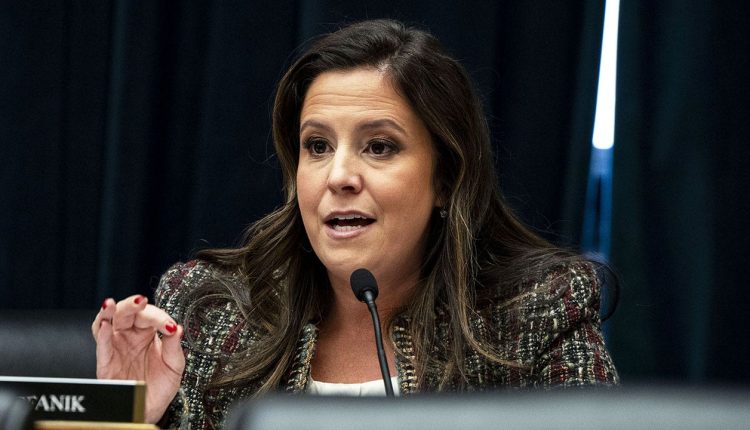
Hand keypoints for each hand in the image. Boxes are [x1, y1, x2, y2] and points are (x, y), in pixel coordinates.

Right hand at [92, 295, 185, 423]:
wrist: (149, 409)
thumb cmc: (160, 385)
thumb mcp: (174, 365)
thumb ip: (174, 346)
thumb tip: (178, 327)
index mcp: (148, 333)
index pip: (150, 315)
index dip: (159, 317)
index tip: (169, 327)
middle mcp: (130, 336)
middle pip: (127, 312)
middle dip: (133, 304)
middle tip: (140, 301)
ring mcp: (116, 347)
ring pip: (108, 322)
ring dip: (109, 312)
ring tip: (111, 304)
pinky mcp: (106, 362)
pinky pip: (102, 345)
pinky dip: (101, 334)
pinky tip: (105, 325)